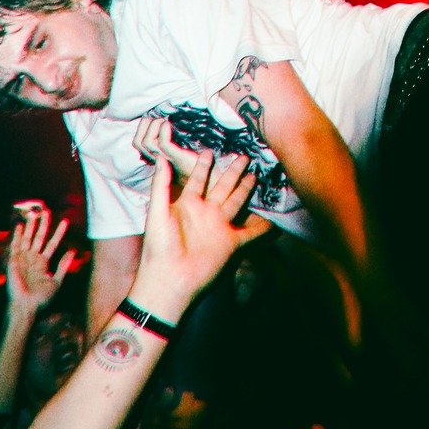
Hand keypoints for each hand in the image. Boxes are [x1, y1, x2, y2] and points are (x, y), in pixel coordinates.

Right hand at [6, 210, 74, 313]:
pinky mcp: (14, 261)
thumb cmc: (41, 297)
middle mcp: (32, 258)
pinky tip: (20, 225)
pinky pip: (15, 245)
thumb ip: (63, 265)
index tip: (65, 221)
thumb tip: (73, 250)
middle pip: (39, 237)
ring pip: (28, 238)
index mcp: (43, 263)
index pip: (52, 244)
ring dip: (31, 226)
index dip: (58, 233)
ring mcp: (23, 258)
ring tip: (35, 213)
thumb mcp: (57, 280)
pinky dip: (17, 235)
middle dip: (43, 224)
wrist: (27, 305)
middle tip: (47, 211)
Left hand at [130, 152, 265, 322]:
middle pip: (222, 187)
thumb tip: (162, 158)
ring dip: (245, 190)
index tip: (210, 151)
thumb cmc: (159, 247)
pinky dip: (262, 228)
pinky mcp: (231, 243)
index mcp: (187, 204)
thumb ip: (161, 185)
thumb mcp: (156, 212)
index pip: (197, 179)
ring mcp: (219, 227)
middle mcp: (205, 213)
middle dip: (232, 172)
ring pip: (237, 203)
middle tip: (243, 157)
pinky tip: (272, 221)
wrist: (170, 278)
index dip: (203, 166)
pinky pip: (251, 233)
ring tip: (255, 175)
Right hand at [132, 116, 199, 182]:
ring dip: (152, 126)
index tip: (152, 118)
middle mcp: (159, 161)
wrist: (215, 180)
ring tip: (163, 120)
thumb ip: (177, 141)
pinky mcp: (179, 160)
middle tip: (157, 117)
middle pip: (138, 143)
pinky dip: (163, 131)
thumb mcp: (186, 150)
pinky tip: (168, 124)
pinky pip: (163, 144)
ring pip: (146, 143)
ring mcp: (167, 161)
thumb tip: (172, 121)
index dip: (141, 129)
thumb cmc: (202, 165)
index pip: (138, 144)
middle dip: (143, 126)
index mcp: (159, 159)